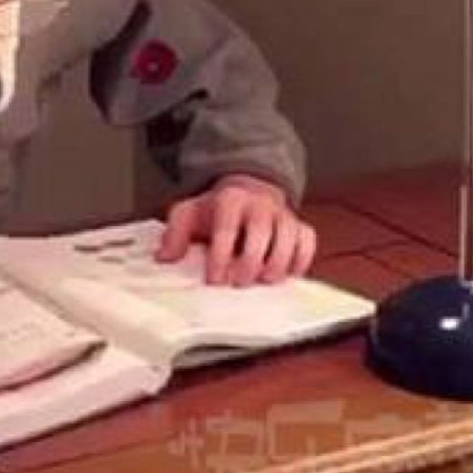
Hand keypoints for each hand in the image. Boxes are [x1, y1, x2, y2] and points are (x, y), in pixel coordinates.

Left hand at [155, 174, 316, 286]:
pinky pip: (307, 242)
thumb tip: (164, 258)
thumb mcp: (189, 213)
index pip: (226, 227)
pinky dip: (300, 260)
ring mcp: (282, 215)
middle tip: (238, 283)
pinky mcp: (299, 226)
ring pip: (287, 239)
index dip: (220, 255)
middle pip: (260, 233)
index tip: (214, 278)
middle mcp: (259, 205)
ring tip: (263, 281)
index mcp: (230, 199)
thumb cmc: (217, 209)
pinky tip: (287, 275)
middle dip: (250, 262)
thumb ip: (175, 233)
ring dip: (277, 264)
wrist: (247, 190)